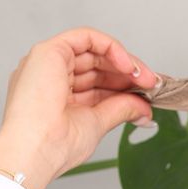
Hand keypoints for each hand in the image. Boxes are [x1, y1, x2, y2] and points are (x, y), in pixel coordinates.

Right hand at [0, 27, 158, 188]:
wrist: (35, 151)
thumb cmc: (54, 146)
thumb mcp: (97, 123)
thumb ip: (119, 109)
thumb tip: (143, 108)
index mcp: (55, 95)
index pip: (94, 81)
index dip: (121, 84)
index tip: (146, 94)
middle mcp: (48, 75)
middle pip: (95, 64)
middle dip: (126, 74)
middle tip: (152, 85)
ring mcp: (47, 62)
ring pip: (92, 50)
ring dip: (123, 62)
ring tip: (145, 79)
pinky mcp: (49, 51)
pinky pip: (86, 37)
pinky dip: (111, 48)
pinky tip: (129, 66)